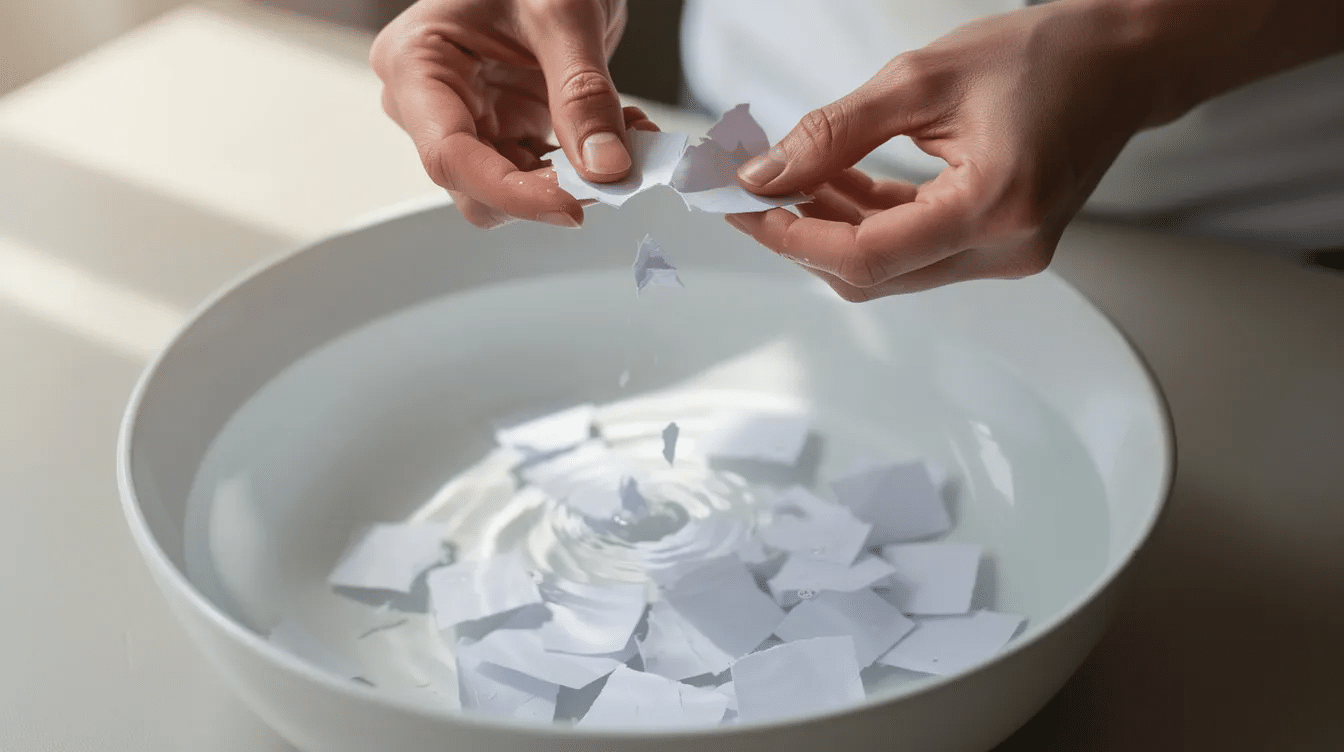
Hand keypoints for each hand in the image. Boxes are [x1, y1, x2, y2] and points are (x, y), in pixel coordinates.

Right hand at [371, 0, 652, 228]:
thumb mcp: (564, 14)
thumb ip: (583, 93)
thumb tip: (606, 166)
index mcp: (416, 64)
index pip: (450, 157)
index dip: (511, 194)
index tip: (571, 207)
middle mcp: (430, 101)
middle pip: (475, 186)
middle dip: (547, 190)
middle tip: (614, 171)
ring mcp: (469, 116)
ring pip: (513, 188)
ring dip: (577, 180)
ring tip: (629, 138)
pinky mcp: (505, 126)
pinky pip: (541, 170)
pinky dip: (587, 163)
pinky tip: (621, 133)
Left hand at [724, 1, 1163, 299]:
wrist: (1122, 62)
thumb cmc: (1043, 56)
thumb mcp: (922, 78)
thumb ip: (835, 132)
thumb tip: (765, 175)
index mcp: (994, 208)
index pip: (867, 256)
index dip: (792, 236)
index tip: (742, 207)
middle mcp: (1005, 250)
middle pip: (872, 275)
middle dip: (802, 235)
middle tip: (752, 192)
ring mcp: (1005, 257)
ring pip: (888, 268)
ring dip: (831, 228)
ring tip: (791, 178)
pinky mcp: (999, 248)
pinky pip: (914, 252)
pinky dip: (868, 223)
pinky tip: (835, 184)